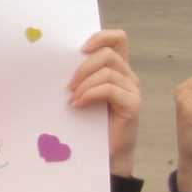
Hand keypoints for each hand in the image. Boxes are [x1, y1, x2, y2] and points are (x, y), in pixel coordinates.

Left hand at [67, 30, 140, 178]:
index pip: (117, 38)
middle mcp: (128, 76)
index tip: (80, 49)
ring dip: (84, 83)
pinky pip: (110, 89)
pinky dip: (90, 94)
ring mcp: (133, 90)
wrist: (107, 155)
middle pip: (108, 54)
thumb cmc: (91, 123)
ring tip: (72, 98)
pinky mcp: (133, 105)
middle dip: (83, 67)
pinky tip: (78, 105)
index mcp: (117, 68)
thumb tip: (58, 61)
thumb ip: (80, 77)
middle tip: (68, 85)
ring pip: (108, 71)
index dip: (100, 37)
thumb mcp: (84, 93)